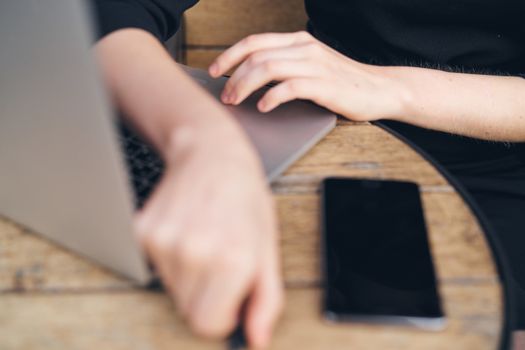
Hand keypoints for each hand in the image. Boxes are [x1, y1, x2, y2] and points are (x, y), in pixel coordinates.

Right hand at [135, 126, 282, 347]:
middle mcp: (195, 253)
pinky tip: (186, 231)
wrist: (212, 153)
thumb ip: (267, 301)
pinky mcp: (142, 233)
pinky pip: (155, 267)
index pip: (209, 326)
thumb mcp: (268, 248)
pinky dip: (171, 257)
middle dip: (207, 294)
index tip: (230, 294)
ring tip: (205, 239)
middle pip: (189, 310)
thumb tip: (257, 340)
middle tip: (220, 258)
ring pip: (172, 289)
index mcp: (233, 261)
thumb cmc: (245, 198)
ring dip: (189, 275)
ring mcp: (164, 242)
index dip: (222, 313)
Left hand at [209, 31, 408, 121]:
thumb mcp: (311, 65)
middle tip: (224, 95)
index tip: (214, 70)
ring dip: (245, 86)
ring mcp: (315, 65)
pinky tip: (263, 107)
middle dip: (233, 75)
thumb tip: (251, 76)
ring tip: (236, 101)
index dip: (230, 54)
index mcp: (298, 42)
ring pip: (267, 69)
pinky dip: (270, 97)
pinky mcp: (324, 85)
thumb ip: (286, 65)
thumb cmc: (342, 82)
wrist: (379, 89)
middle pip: (256, 55)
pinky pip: (289, 87)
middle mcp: (304, 49)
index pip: (255, 41)